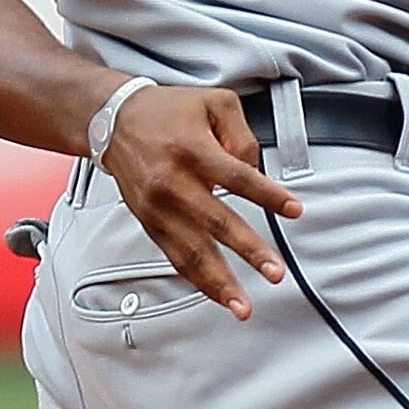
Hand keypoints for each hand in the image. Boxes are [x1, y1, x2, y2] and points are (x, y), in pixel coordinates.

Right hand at [99, 85, 300, 319]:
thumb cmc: (166, 112)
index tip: (293, 209)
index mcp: (192, 150)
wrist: (114, 122)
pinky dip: (198, 280)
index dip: (268, 196)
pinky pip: (176, 257)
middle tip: (274, 272)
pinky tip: (217, 295)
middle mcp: (173, 182)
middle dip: (249, 251)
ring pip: (192, 252)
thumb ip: (242, 134)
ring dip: (219, 283)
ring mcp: (158, 208)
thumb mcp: (214, 103)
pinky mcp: (150, 222)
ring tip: (242, 305)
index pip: (237, 177)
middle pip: (216, 222)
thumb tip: (255, 170)